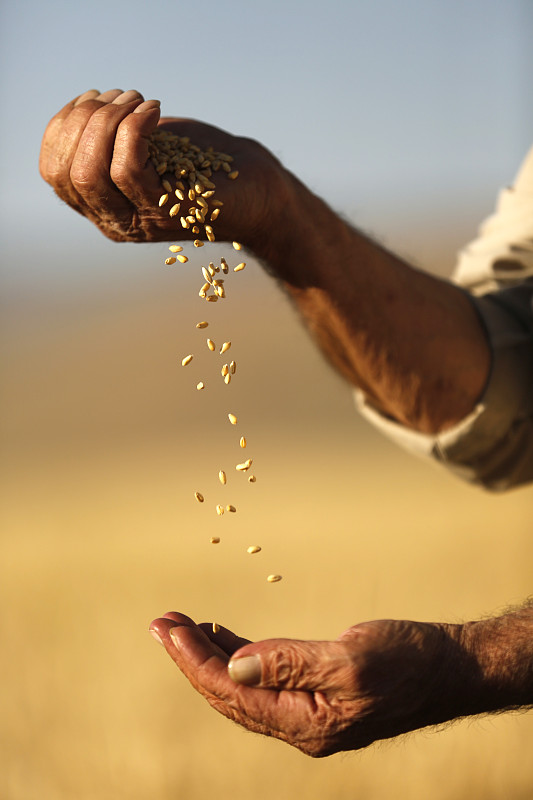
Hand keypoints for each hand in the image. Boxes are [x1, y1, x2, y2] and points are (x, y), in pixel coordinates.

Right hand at [40, 88, 287, 245]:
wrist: (258, 191)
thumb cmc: (205, 164)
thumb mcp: (149, 146)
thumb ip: (113, 140)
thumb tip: (84, 112)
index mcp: (102, 207)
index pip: (53, 172)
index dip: (63, 127)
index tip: (94, 99)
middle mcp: (114, 221)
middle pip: (68, 172)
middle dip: (86, 120)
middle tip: (124, 97)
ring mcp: (140, 220)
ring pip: (92, 172)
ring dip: (109, 122)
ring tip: (141, 101)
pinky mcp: (166, 210)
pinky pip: (128, 167)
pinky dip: (135, 127)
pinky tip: (156, 110)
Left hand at [149, 612, 469, 756]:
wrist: (449, 668)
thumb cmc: (408, 661)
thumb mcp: (350, 658)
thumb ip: (290, 662)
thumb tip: (234, 664)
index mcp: (306, 725)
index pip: (233, 694)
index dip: (195, 662)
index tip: (167, 630)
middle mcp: (300, 726)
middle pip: (229, 694)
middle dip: (191, 658)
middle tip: (161, 623)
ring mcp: (307, 711)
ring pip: (243, 686)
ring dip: (210, 655)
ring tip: (180, 626)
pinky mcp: (316, 693)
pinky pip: (264, 678)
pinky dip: (238, 655)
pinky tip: (222, 636)